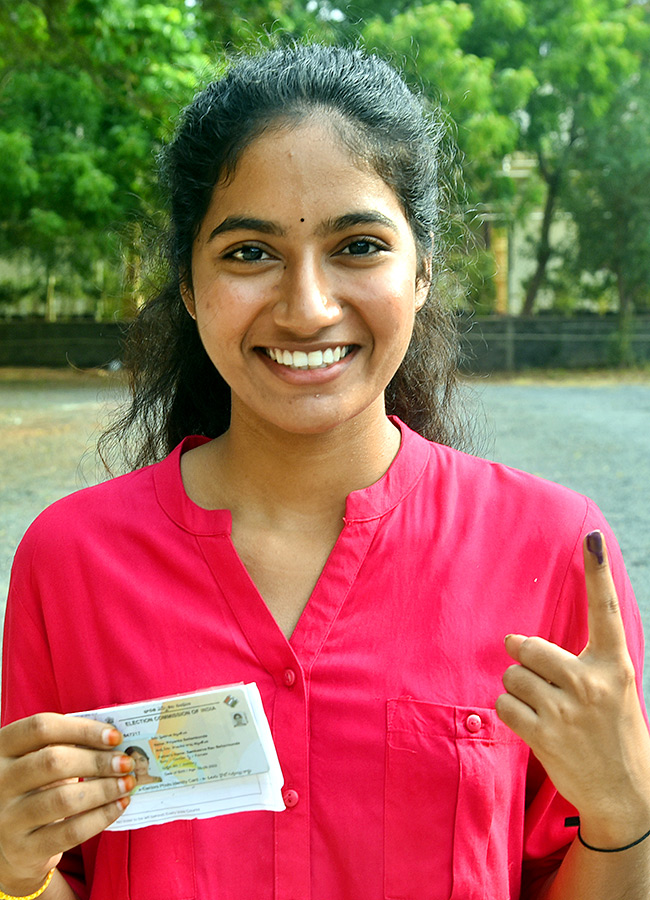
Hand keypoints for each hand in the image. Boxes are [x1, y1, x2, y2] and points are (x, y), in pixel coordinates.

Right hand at [0, 714, 133, 895]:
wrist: (10, 845)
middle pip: (52, 762)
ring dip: (103, 789)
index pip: (41, 728)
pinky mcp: (23, 849)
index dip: (82, 729)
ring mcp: (7, 818)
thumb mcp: (39, 760)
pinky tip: (119, 806)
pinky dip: (101, 817)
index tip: (114, 736)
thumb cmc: (35, 788)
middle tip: (125, 763)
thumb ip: (67, 745)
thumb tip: (114, 739)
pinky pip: (69, 832)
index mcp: (3, 749)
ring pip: (62, 799)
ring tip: (127, 784)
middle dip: (97, 761)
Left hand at [496, 530, 649, 847]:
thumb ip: (580, 663)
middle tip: (538, 678)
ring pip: (512, 676)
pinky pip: (504, 704)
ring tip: (543, 710)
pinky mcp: (544, 734)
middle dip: (522, 660)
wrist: (625, 793)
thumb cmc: (613, 733)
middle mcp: (590, 682)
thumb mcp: (614, 689)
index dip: (597, 571)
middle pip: (528, 648)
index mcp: (613, 665)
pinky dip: (510, 712)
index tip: (593, 538)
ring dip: (517, 690)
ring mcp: (566, 709)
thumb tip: (517, 644)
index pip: (604, 610)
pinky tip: (533, 725)